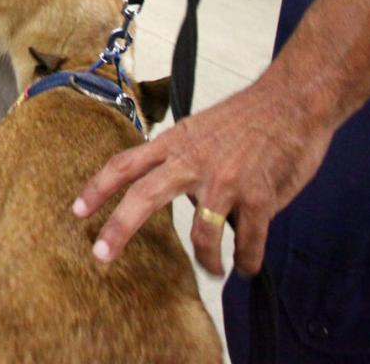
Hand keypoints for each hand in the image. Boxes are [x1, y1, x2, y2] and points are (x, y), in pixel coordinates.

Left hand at [72, 78, 334, 276]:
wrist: (293, 100)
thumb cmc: (250, 116)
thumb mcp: (203, 129)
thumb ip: (186, 160)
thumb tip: (184, 198)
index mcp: (176, 143)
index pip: (126, 163)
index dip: (98, 188)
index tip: (76, 211)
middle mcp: (193, 161)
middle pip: (144, 196)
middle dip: (118, 229)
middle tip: (100, 256)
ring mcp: (225, 180)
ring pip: (201, 235)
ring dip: (208, 260)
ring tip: (214, 269)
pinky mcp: (259, 196)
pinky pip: (248, 241)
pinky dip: (246, 260)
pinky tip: (246, 265)